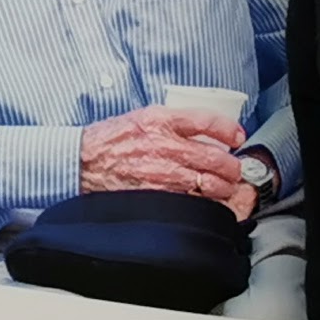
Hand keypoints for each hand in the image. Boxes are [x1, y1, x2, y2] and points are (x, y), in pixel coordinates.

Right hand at [78, 106, 254, 219]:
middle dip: (232, 167)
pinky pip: (190, 201)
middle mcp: (164, 145)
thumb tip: (204, 130)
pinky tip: (206, 201)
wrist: (82, 161)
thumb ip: (172, 121)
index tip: (237, 137)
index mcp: (161, 120)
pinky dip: (204, 203)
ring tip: (223, 188)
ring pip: (208, 184)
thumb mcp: (142, 116)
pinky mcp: (156, 194)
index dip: (229, 130)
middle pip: (215, 158)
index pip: (207, 121)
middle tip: (234, 170)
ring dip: (223, 188)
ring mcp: (161, 173)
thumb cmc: (111, 139)